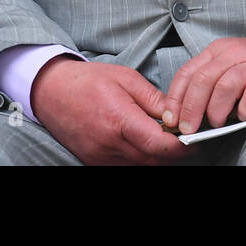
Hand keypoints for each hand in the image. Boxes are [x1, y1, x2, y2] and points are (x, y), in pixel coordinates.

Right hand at [30, 55, 190, 164]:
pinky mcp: (94, 161)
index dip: (181, 145)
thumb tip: (176, 115)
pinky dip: (140, 158)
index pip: (157, 144)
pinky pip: (125, 166)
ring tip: (167, 139)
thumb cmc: (88, 81)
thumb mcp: (127, 78)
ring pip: (140, 166)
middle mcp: (108, 144)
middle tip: (188, 140)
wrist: (51, 91)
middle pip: (152, 160)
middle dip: (174, 153)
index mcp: (118, 120)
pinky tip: (145, 143)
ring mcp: (99, 156)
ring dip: (157, 157)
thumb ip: (154, 99)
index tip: (195, 139)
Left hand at [163, 34, 245, 135]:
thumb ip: (209, 82)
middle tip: (190, 129)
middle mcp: (234, 52)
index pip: (187, 73)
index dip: (176, 98)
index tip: (172, 119)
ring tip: (217, 124)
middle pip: (203, 80)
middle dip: (192, 108)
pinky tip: (244, 115)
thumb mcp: (228, 64)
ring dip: (217, 110)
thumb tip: (184, 113)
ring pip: (226, 85)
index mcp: (218, 50)